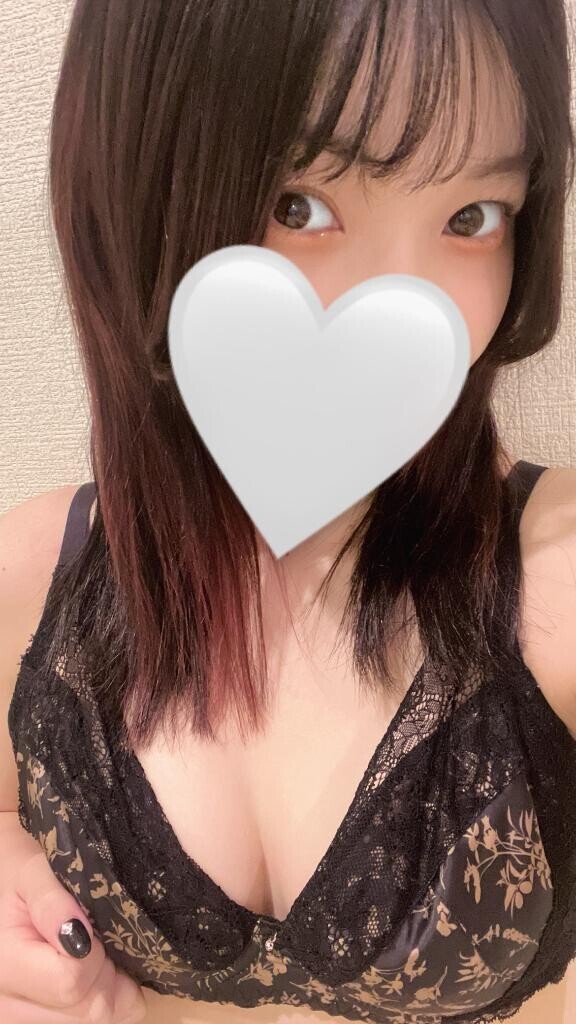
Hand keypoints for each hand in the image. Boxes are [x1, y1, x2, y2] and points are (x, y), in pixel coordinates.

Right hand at [0, 850, 145, 1021]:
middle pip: (88, 1010)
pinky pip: (95, 1022)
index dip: (96, 953)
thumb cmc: (20, 876)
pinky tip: (98, 970)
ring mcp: (25, 1020)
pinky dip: (109, 999)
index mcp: (4, 969)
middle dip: (109, 971)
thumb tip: (79, 935)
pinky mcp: (40, 1021)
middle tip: (99, 936)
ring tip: (97, 950)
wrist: (7, 890)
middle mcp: (9, 1007)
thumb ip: (51, 901)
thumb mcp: (32, 872)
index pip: (71, 982)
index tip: (93, 926)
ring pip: (95, 1020)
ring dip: (111, 987)